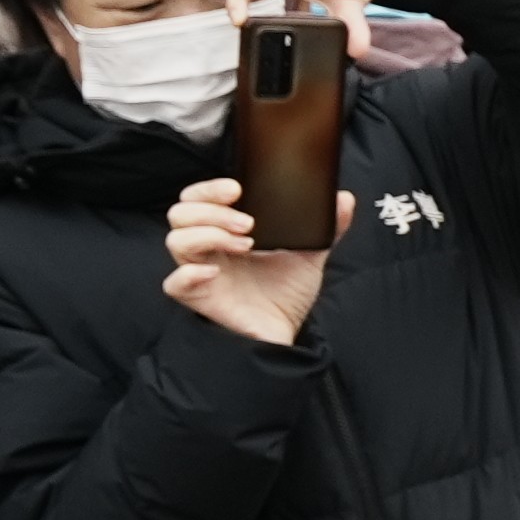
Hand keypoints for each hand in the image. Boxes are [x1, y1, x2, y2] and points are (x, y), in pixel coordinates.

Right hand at [160, 176, 336, 345]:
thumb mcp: (309, 253)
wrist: (286, 331)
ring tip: (245, 243)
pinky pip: (174, 284)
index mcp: (224, 230)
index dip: (208, 189)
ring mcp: (200, 272)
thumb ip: (326, 226)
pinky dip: (189, 273)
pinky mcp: (198, 298)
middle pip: (180, 213)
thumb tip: (345, 199)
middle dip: (211, 210)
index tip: (236, 189)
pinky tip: (213, 272)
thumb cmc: (286, 291)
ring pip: (176, 241)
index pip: (198, 198)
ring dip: (208, 234)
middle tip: (248, 222)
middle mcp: (207, 247)